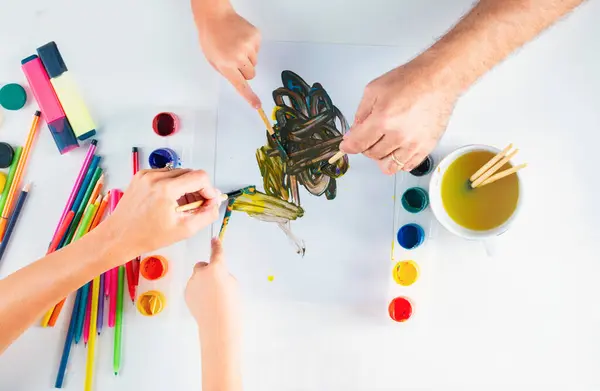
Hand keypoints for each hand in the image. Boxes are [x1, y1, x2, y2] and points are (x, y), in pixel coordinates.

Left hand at [107, 169, 222, 255]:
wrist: (118, 237)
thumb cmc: (149, 237)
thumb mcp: (184, 230)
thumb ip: (206, 215)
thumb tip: (216, 203)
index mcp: (166, 189)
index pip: (200, 177)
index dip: (209, 189)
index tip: (209, 202)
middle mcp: (155, 176)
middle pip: (190, 173)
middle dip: (198, 189)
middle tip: (196, 207)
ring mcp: (146, 175)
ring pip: (178, 173)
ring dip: (185, 187)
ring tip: (181, 206)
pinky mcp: (140, 176)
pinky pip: (165, 175)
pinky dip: (172, 185)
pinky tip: (168, 202)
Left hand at [185, 238, 239, 338]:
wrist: (218, 322)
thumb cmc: (230, 304)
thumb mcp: (233, 284)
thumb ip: (223, 275)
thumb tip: (215, 276)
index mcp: (216, 268)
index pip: (217, 253)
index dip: (216, 245)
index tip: (215, 239)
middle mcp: (201, 272)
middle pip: (201, 265)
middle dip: (207, 271)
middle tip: (215, 283)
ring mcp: (192, 283)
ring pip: (197, 278)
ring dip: (202, 283)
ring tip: (211, 298)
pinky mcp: (187, 293)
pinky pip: (193, 288)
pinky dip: (198, 292)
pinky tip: (205, 303)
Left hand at [193, 1, 260, 107]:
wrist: (215, 16)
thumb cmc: (211, 38)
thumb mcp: (213, 60)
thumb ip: (226, 72)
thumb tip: (240, 78)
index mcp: (226, 64)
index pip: (241, 85)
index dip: (249, 97)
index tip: (257, 105)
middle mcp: (238, 57)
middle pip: (251, 75)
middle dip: (245, 70)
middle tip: (235, 59)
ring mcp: (248, 46)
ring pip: (255, 62)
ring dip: (247, 57)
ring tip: (236, 45)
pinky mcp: (256, 37)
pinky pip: (257, 50)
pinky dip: (251, 46)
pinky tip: (241, 38)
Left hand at [339, 61, 458, 173]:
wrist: (438, 78)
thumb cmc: (410, 80)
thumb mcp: (374, 90)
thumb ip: (360, 114)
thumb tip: (353, 134)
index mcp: (383, 119)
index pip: (358, 144)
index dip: (349, 146)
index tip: (347, 146)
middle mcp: (399, 135)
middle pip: (372, 155)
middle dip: (366, 146)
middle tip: (370, 135)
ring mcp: (414, 143)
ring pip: (389, 166)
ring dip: (382, 157)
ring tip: (384, 144)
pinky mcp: (427, 147)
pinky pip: (407, 166)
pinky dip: (399, 162)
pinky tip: (397, 149)